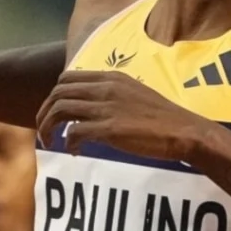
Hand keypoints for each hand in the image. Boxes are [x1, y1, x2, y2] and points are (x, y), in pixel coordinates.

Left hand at [37, 68, 222, 164]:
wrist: (184, 131)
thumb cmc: (163, 118)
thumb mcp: (135, 95)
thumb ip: (113, 96)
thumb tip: (94, 109)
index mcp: (111, 78)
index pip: (67, 78)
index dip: (55, 96)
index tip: (57, 114)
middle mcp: (105, 88)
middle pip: (58, 93)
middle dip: (45, 113)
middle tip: (45, 132)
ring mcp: (107, 108)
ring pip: (60, 110)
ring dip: (49, 128)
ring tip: (51, 143)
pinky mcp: (110, 129)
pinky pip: (75, 132)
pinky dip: (69, 143)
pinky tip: (75, 152)